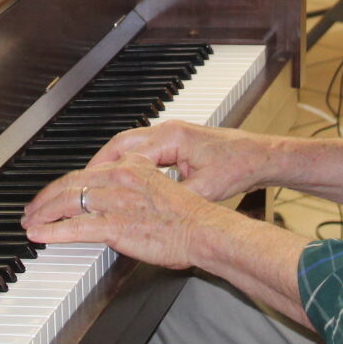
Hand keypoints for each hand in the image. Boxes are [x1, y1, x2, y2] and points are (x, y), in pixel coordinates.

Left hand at [21, 154, 239, 270]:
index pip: (87, 171)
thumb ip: (134, 188)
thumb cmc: (189, 216)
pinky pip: (75, 227)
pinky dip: (52, 230)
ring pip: (67, 201)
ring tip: (30, 221)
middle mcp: (119, 178)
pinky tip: (39, 234)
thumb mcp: (158, 187)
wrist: (204, 229)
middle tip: (32, 208)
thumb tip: (118, 200)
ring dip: (42, 213)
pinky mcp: (115, 225)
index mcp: (131, 166)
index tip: (54, 193)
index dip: (64, 183)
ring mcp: (116, 201)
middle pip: (70, 182)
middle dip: (45, 196)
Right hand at [86, 120, 276, 201]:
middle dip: (100, 161)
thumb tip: (155, 211)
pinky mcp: (176, 143)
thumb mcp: (207, 188)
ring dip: (112, 160)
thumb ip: (178, 197)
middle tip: (82, 181)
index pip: (128, 151)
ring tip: (95, 179)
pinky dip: (128, 162)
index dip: (106, 169)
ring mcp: (171, 135)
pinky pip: (143, 150)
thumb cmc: (239, 165)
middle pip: (122, 142)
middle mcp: (168, 131)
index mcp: (172, 137)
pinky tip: (122, 177)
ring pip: (130, 145)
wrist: (260, 155)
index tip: (89, 183)